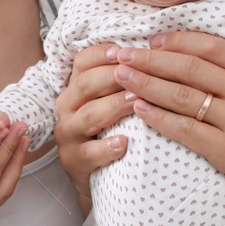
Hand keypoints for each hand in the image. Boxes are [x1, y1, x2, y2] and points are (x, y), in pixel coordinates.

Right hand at [53, 43, 133, 214]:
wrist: (98, 175)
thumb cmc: (112, 129)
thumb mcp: (114, 101)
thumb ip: (126, 79)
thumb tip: (156, 53)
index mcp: (77, 87)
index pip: (83, 61)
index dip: (102, 54)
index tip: (124, 50)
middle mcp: (68, 106)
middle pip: (84, 84)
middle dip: (112, 77)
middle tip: (140, 74)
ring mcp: (69, 134)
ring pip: (87, 115)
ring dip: (113, 106)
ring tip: (137, 102)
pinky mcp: (74, 161)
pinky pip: (88, 153)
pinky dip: (106, 148)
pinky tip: (124, 143)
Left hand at [110, 31, 224, 205]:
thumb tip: (193, 53)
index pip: (209, 46)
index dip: (176, 41)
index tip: (150, 40)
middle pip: (189, 68)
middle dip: (149, 59)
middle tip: (121, 53)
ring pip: (181, 95)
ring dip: (146, 84)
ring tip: (120, 77)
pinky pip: (185, 129)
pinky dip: (158, 117)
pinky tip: (137, 109)